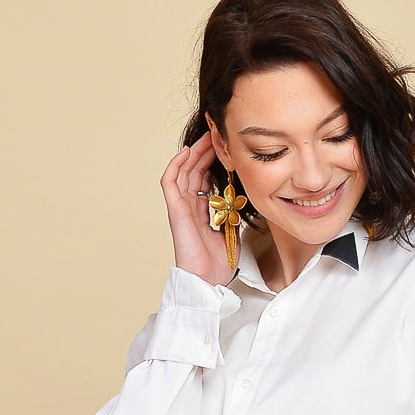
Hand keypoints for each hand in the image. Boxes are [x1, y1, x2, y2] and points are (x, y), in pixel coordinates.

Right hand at [161, 131, 239, 286]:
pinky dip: (176, 164)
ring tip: (207, 137)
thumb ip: (234, 213)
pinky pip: (169, 181)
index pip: (204, 178)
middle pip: (194, 170)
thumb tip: (244, 198)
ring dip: (194, 152)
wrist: (208, 280)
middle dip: (205, 151)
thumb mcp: (233, 231)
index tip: (226, 148)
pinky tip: (187, 151)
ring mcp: (181, 207)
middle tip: (218, 134)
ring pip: (183, 171)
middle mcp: (189, 206)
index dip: (213, 161)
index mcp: (201, 211)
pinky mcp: (175, 210)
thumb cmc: (219, 263)